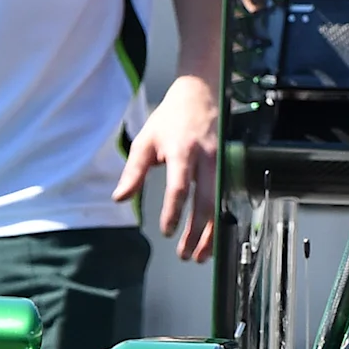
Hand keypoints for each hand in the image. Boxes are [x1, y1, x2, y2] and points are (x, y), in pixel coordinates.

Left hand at [118, 73, 219, 262]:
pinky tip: (211, 239)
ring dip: (211, 234)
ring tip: (199, 256)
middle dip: (196, 232)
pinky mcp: (229, 167)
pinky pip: (225, 199)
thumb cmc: (170, 118)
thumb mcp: (145, 141)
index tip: (165, 232)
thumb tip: (120, 198)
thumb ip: (134, 172)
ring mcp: (222, 163)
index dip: (173, 213)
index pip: (179, 188)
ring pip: (219, 205)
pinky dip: (218, 222)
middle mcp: (207, 159)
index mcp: (183, 152)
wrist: (200, 92)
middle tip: (183, 255)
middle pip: (205, 202)